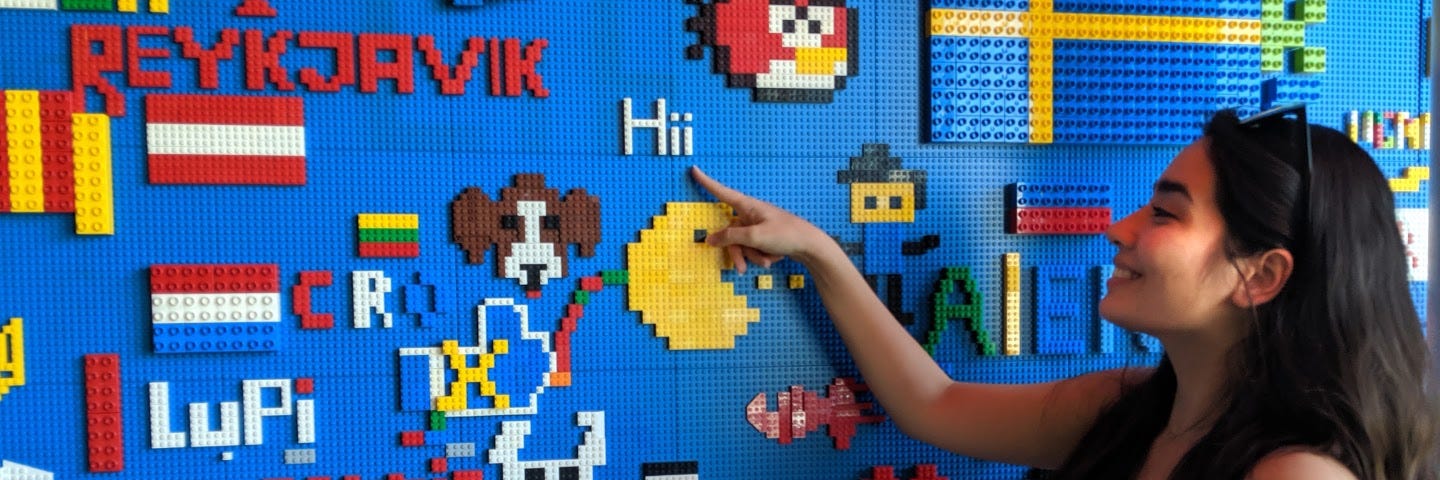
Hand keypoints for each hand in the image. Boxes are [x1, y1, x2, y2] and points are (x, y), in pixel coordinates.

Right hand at [689, 166, 831, 272]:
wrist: (811, 246)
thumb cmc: (785, 235)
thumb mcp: (754, 237)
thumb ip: (730, 238)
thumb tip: (710, 239)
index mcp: (748, 206)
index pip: (722, 192)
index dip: (707, 183)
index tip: (694, 170)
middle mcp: (751, 214)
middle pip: (731, 233)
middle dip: (738, 252)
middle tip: (742, 269)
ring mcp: (757, 226)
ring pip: (742, 244)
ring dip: (752, 256)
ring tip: (768, 260)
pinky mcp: (764, 237)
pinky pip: (753, 249)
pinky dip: (761, 256)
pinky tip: (775, 258)